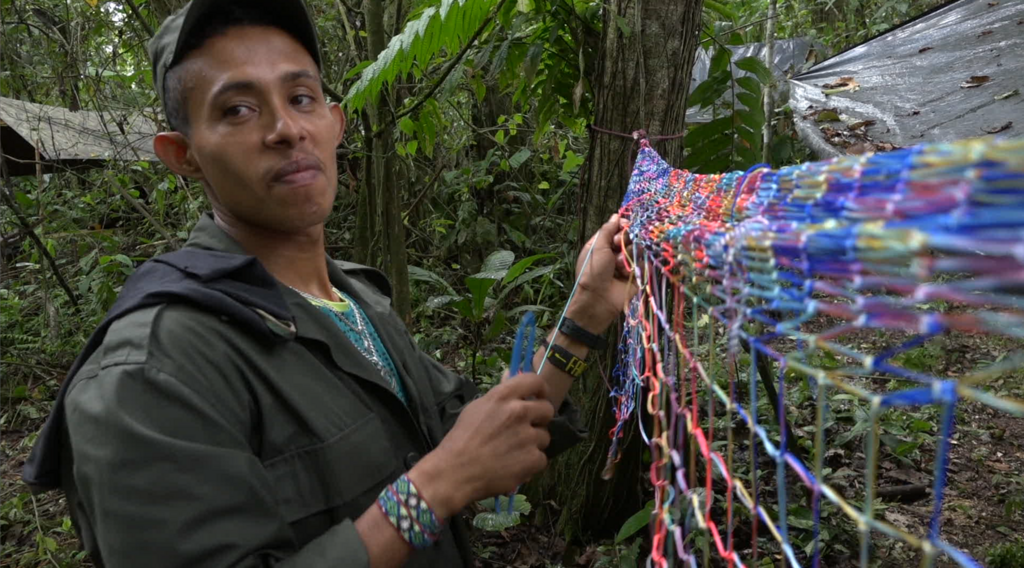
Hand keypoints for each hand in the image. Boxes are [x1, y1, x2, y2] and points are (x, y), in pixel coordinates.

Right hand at [407, 374, 553, 517]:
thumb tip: (510, 374)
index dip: (541, 389)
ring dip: (533, 444)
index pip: (534, 381)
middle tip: (526, 429)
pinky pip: (541, 458)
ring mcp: (528, 436)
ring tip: (513, 452)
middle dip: (540, 419)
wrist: (454, 472)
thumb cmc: (462, 439)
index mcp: (503, 397)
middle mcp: (518, 412)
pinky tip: (514, 466)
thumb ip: (500, 395)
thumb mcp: (476, 408)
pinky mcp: (532, 459)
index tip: (538, 398)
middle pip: (547, 409)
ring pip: (544, 436)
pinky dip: (530, 464)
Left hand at [567, 213, 636, 333]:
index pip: (617, 229)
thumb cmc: (593, 271)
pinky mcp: (636, 275)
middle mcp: (615, 253)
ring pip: (637, 249)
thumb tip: (616, 215)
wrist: (598, 300)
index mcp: (602, 245)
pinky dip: (636, 267)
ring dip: (628, 256)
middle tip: (616, 248)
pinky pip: (643, 263)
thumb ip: (607, 230)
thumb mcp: (597, 247)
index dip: (621, 227)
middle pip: (630, 237)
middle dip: (624, 241)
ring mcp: (626, 264)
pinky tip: (627, 274)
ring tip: (618, 267)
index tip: (622, 228)